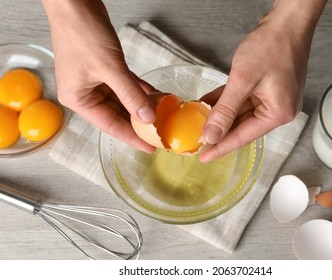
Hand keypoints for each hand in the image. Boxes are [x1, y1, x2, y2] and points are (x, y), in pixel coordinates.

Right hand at [42, 0, 156, 152]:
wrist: (75, 3)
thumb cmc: (82, 33)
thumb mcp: (109, 68)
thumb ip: (131, 94)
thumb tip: (148, 118)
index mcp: (79, 99)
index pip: (110, 125)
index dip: (132, 137)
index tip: (151, 147)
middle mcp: (85, 93)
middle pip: (118, 114)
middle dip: (140, 121)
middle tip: (162, 131)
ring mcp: (95, 81)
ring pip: (123, 99)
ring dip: (142, 104)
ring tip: (164, 113)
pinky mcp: (104, 69)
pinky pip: (125, 85)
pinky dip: (139, 90)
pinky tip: (156, 95)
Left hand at [199, 0, 326, 162]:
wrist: (287, 22)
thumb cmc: (273, 46)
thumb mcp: (243, 80)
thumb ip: (225, 110)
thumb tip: (212, 135)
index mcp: (277, 113)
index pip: (243, 137)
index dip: (221, 147)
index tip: (204, 156)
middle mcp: (278, 110)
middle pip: (242, 127)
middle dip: (218, 131)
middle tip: (197, 141)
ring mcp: (272, 98)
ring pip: (240, 113)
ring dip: (220, 115)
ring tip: (199, 122)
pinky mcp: (266, 88)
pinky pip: (242, 100)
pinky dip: (226, 102)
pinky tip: (209, 104)